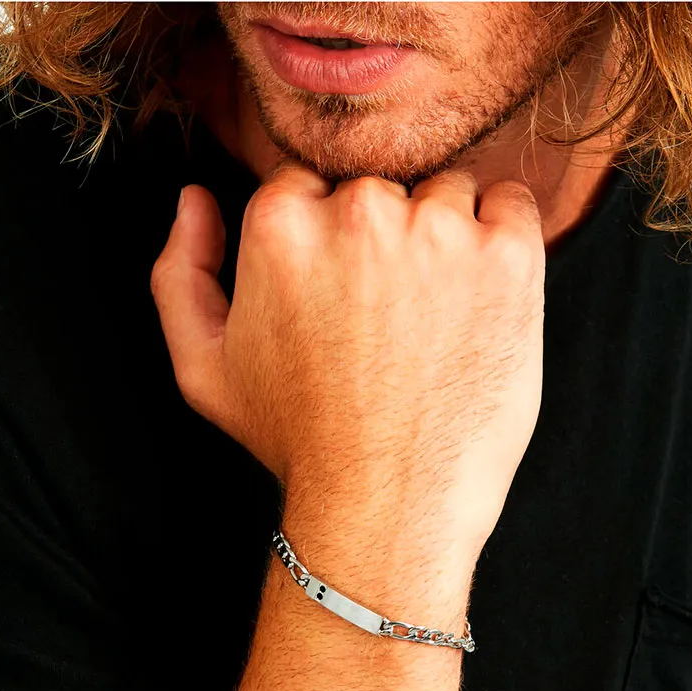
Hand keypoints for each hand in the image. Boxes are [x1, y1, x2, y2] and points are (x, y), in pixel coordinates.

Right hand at [151, 163, 544, 559]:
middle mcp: (361, 211)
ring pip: (445, 195)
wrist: (389, 503)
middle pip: (380, 188)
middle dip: (384, 239)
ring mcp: (440, 230)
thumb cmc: (298, 439)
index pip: (311, 187)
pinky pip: (511, 206)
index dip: (329, 243)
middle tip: (389, 318)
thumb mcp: (203, 366)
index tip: (344, 294)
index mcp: (282, 224)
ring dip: (445, 238)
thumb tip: (195, 199)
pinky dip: (503, 238)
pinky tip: (482, 300)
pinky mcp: (508, 256)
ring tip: (436, 320)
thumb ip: (180, 272)